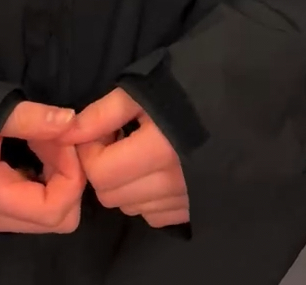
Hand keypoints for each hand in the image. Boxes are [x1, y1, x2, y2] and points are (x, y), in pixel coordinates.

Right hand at [0, 102, 85, 233]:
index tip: (64, 138)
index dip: (70, 174)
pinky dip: (44, 178)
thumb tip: (72, 122)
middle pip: (57, 219)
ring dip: (57, 177)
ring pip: (47, 213)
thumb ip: (35, 119)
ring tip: (46, 139)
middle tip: (59, 139)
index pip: (55, 209)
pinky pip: (34, 203)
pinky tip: (35, 147)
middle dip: (69, 179)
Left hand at [60, 88, 188, 228]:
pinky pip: (151, 215)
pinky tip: (155, 171)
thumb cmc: (185, 90)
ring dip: (123, 184)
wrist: (237, 105)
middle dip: (103, 168)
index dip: (91, 150)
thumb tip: (68, 132)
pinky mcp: (192, 209)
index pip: (100, 171)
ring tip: (138, 154)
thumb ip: (103, 113)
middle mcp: (171, 183)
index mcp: (159, 150)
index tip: (103, 131)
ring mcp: (183, 201)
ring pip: (128, 206)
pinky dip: (144, 197)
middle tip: (117, 141)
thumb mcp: (142, 90)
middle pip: (110, 194)